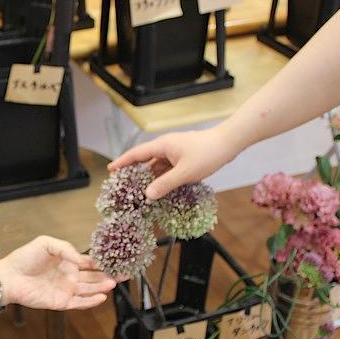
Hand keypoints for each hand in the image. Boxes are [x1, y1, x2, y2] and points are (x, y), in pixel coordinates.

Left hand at [0, 236, 119, 310]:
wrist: (9, 276)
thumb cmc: (25, 258)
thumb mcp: (46, 243)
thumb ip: (65, 248)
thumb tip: (81, 258)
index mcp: (67, 261)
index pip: (89, 262)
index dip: (103, 261)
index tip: (117, 259)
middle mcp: (69, 276)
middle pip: (94, 277)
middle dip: (109, 275)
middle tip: (125, 272)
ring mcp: (66, 289)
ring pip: (89, 289)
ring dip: (102, 287)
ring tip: (114, 283)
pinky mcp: (61, 302)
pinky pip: (79, 303)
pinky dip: (91, 301)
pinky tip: (102, 297)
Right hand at [108, 126, 240, 199]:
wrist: (228, 143)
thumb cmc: (207, 154)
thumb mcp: (184, 173)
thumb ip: (165, 184)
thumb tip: (147, 195)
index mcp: (161, 146)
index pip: (136, 154)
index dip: (122, 162)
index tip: (110, 169)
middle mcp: (166, 147)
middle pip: (145, 160)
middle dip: (135, 172)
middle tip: (124, 185)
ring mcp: (175, 152)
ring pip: (158, 165)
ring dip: (151, 177)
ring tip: (142, 191)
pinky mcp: (184, 156)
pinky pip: (168, 167)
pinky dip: (163, 177)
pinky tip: (162, 188)